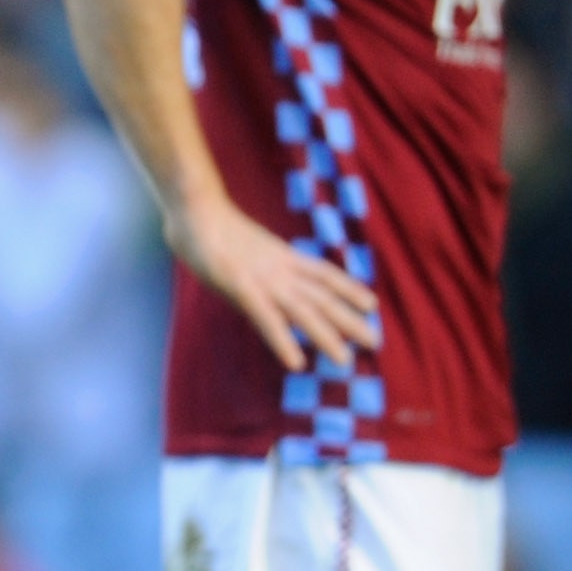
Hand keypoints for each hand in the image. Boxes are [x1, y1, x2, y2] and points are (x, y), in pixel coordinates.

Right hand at [170, 192, 379, 372]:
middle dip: (350, 320)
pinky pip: (266, 319)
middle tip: (376, 342)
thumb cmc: (210, 224)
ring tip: (345, 360)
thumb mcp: (243, 243)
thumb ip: (256, 260)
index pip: (324, 274)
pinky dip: (283, 342)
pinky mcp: (241, 288)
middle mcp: (281, 269)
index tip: (372, 305)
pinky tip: (296, 363)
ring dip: (326, 337)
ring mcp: (263, 279)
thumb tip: (258, 274)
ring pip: (303, 311)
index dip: (349, 289)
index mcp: (282, 256)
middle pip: (322, 297)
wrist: (196, 207)